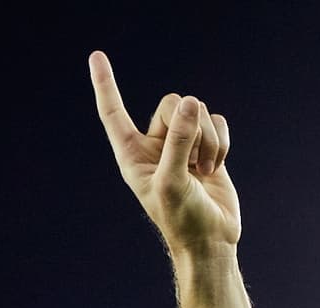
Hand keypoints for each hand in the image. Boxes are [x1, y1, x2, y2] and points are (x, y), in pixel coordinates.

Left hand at [89, 50, 239, 254]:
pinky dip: (222, 142)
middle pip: (172, 103)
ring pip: (198, 110)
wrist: (211, 239)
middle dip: (190, 128)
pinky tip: (216, 167)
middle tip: (192, 163)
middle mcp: (154, 145)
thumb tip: (191, 103)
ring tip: (203, 171)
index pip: (114, 114)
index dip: (105, 85)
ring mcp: (181, 144)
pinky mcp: (207, 145)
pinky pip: (218, 120)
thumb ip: (179, 142)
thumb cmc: (182, 218)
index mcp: (132, 155)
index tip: (96, 55)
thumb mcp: (174, 181)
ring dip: (208, 140)